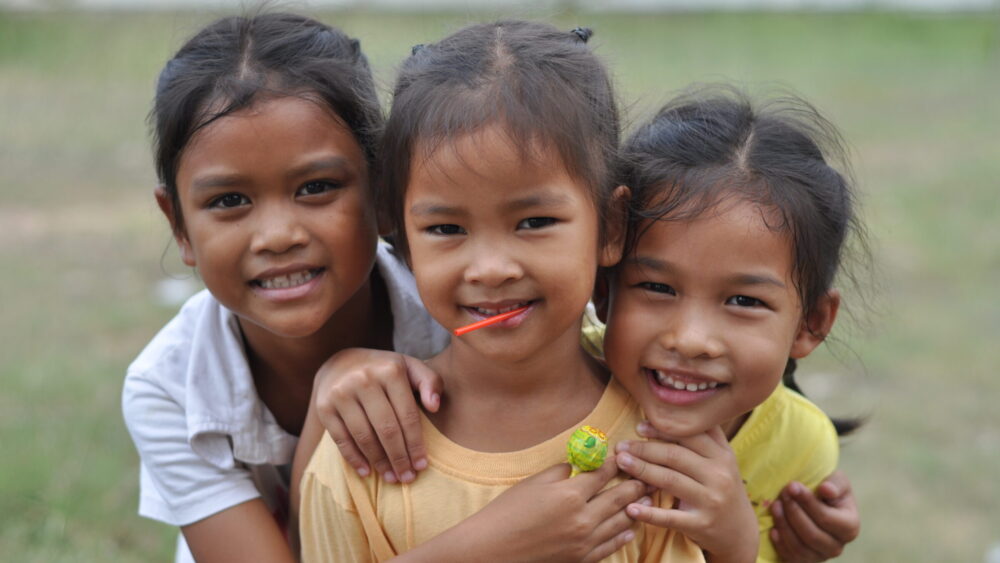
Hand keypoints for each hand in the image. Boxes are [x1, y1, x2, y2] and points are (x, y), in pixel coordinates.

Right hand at [312, 348, 441, 483]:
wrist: (341, 363)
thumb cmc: (384, 371)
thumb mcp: (410, 368)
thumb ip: (430, 382)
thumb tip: (434, 406)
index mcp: (390, 370)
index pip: (407, 415)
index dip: (415, 443)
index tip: (422, 465)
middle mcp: (364, 379)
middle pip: (386, 429)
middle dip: (399, 458)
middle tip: (407, 478)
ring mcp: (341, 393)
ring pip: (364, 436)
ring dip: (379, 462)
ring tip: (391, 478)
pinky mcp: (324, 407)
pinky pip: (341, 439)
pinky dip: (354, 458)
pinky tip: (367, 472)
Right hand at [399, 456, 644, 562]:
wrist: (492, 550)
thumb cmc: (508, 513)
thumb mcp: (534, 483)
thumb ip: (561, 472)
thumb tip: (578, 465)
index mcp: (570, 495)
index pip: (602, 474)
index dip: (616, 462)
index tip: (626, 454)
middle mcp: (583, 519)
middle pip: (619, 497)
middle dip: (636, 484)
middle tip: (650, 475)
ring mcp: (584, 542)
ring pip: (621, 522)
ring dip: (637, 508)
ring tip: (650, 499)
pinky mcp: (581, 559)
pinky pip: (611, 546)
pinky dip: (624, 535)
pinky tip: (631, 528)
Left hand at [615, 424, 757, 562]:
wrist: (740, 531)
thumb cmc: (722, 488)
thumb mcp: (723, 460)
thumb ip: (704, 436)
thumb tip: (672, 409)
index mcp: (722, 455)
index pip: (689, 435)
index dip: (661, 429)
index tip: (638, 426)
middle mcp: (719, 475)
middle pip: (675, 455)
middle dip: (644, 448)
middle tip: (621, 446)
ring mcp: (711, 500)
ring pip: (670, 480)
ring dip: (641, 470)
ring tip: (621, 463)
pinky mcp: (701, 524)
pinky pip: (670, 518)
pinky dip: (649, 513)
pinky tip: (630, 508)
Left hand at [770, 470, 859, 561]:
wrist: (820, 504)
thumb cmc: (829, 491)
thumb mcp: (838, 481)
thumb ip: (835, 483)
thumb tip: (826, 490)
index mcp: (850, 527)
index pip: (826, 518)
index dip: (807, 502)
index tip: (791, 485)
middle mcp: (837, 547)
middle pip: (812, 535)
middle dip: (793, 512)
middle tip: (782, 494)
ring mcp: (821, 556)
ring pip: (800, 548)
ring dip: (784, 526)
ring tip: (775, 506)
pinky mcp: (805, 561)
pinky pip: (791, 558)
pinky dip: (780, 544)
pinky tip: (773, 529)